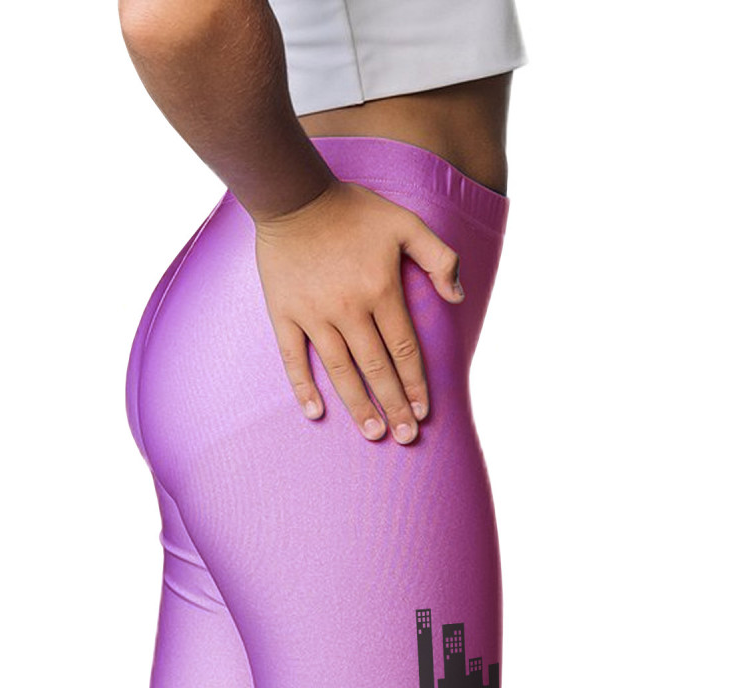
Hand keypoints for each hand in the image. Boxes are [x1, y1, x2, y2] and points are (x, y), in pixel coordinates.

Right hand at [253, 178, 464, 443]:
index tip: (424, 412)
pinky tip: (316, 413)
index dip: (415, 384)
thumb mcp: (407, 223)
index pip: (404, 350)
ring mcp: (314, 315)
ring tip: (373, 433)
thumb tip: (457, 298)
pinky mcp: (285, 314)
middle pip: (377, 368)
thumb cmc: (353, 209)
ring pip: (341, 371)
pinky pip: (294, 358)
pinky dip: (303, 387)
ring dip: (358, 405)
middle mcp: (349, 309)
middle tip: (405, 437)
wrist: (294, 196)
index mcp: (381, 290)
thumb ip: (440, 258)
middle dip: (394, 405)